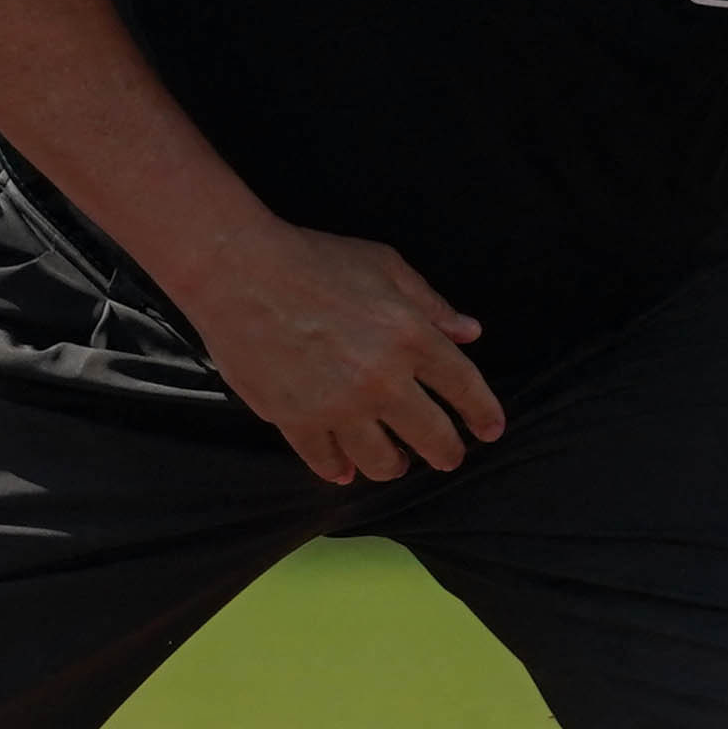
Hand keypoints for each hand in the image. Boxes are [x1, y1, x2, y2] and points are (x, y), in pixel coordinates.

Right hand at [174, 222, 506, 485]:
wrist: (237, 271)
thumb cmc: (312, 259)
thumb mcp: (385, 266)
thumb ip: (431, 304)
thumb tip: (469, 333)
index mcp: (411, 337)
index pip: (465, 388)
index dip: (483, 414)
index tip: (489, 430)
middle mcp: (381, 380)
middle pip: (433, 437)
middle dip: (447, 452)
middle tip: (448, 456)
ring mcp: (338, 406)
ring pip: (382, 461)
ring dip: (394, 465)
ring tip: (395, 461)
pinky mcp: (296, 421)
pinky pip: (326, 462)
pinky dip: (339, 469)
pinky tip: (345, 469)